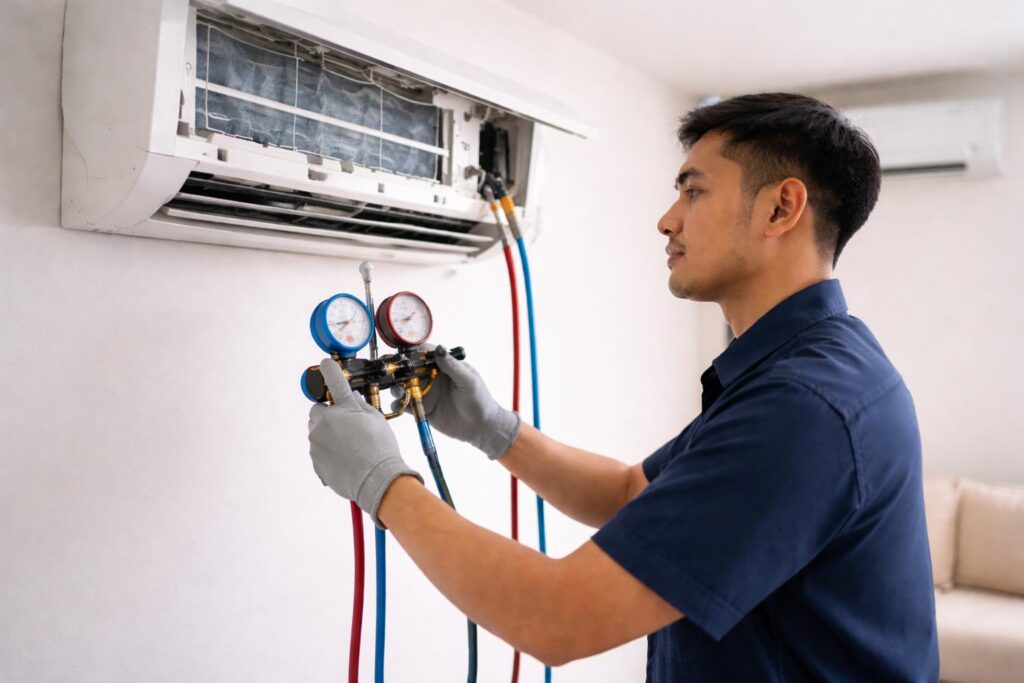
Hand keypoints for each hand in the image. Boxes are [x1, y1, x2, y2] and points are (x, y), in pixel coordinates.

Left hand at [309, 358, 422, 525]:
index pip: (334, 380)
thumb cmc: (381, 448)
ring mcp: (317, 441)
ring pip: (316, 431)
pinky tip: (345, 459)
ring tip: (348, 447)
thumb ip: (361, 406)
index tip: (325, 364)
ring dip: (327, 434)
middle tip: (346, 425)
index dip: (329, 369)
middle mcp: (325, 421)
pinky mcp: (315, 460)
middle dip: (328, 415)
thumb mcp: (377, 420)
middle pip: (317, 411)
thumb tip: (352, 397)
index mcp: (344, 407)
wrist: (377, 480)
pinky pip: (318, 450)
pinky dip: (327, 452)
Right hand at [392, 345, 520, 459]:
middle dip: (397, 371)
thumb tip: (439, 349)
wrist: (481, 427)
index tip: (401, 356)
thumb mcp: (468, 381)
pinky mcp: (422, 408)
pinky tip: (399, 406)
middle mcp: (431, 377)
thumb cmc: (479, 399)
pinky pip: (406, 405)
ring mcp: (426, 392)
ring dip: (396, 387)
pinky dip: (399, 404)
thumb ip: (452, 366)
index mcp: (442, 366)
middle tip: (389, 374)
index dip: (410, 353)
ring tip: (397, 391)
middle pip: (408, 370)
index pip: (423, 353)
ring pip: (404, 386)